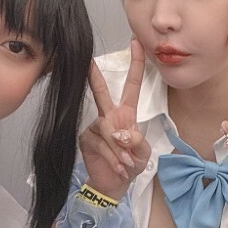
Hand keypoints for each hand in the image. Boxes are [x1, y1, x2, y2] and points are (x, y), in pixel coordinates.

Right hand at [80, 39, 151, 197]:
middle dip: (94, 77)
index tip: (136, 44)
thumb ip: (136, 141)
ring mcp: (96, 126)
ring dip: (119, 149)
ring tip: (126, 163)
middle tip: (89, 62)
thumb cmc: (130, 164)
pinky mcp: (86, 139)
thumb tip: (122, 133)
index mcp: (126, 113)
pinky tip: (118, 167)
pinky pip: (101, 144)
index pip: (131, 85)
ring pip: (109, 130)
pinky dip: (112, 157)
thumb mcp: (141, 152)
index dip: (136, 65)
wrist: (114, 184)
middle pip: (102, 93)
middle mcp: (109, 116)